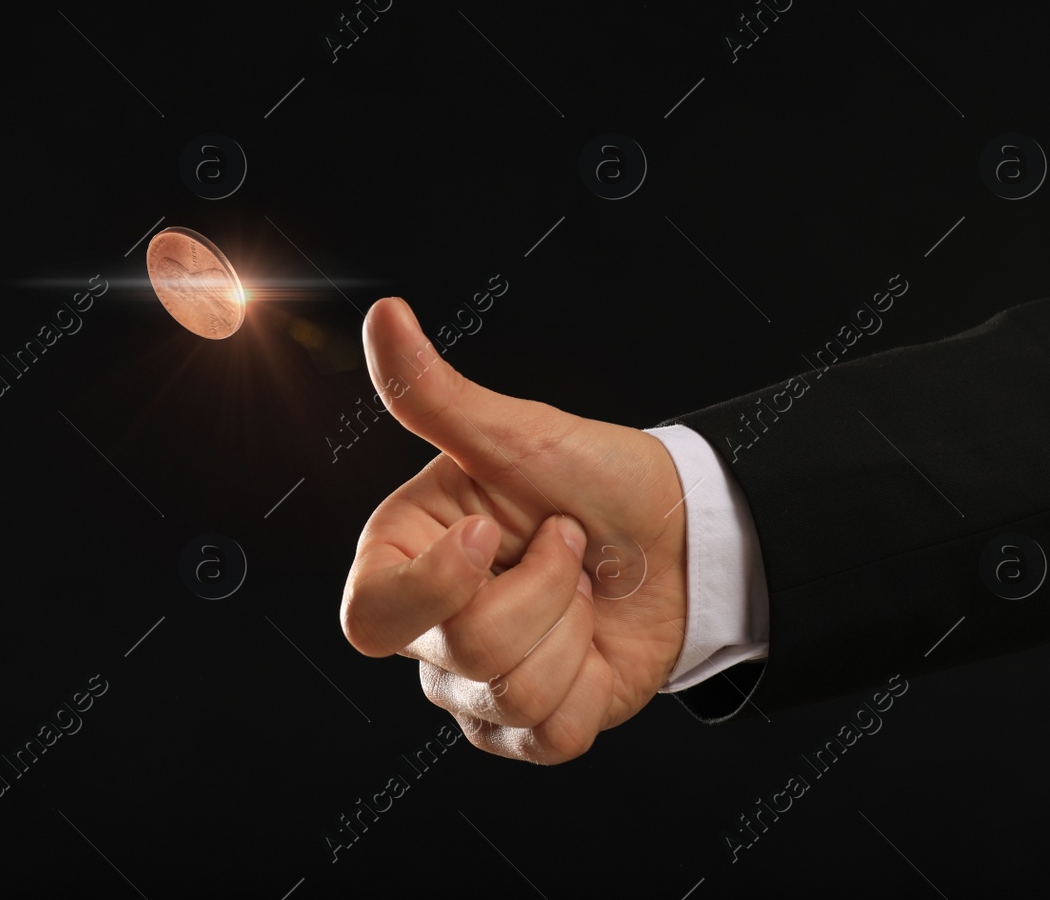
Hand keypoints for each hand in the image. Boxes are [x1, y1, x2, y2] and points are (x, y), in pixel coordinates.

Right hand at [338, 296, 688, 762]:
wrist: (680, 536)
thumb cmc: (591, 475)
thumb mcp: (516, 434)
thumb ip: (436, 394)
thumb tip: (383, 313)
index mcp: (404, 558)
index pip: (369, 615)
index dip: (432, 587)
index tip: (492, 533)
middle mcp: (428, 631)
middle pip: (460, 656)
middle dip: (540, 596)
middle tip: (568, 547)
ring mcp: (474, 688)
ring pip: (512, 698)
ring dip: (575, 631)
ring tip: (583, 588)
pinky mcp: (529, 728)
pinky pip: (551, 737)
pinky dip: (592, 685)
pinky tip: (594, 643)